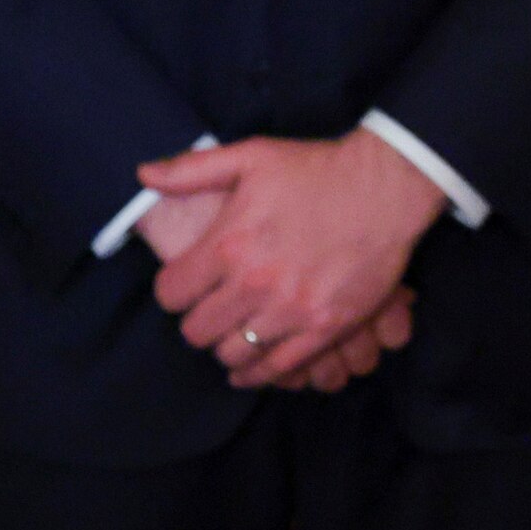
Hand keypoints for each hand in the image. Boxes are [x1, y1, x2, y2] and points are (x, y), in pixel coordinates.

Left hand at [142, 132, 447, 388]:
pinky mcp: (324, 328)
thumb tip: (144, 175)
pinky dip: (259, 373)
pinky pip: (278, 369)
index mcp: (228, 244)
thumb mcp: (251, 156)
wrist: (386, 187)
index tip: (186, 286)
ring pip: (234, 354)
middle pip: (197, 332)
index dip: (174, 290)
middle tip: (213, 309)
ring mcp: (291, 310)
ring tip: (236, 331)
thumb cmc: (317, 169)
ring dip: (228, 345)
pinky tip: (253, 366)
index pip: (172, 294)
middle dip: (198, 321)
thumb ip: (192, 169)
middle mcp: (254, 284)